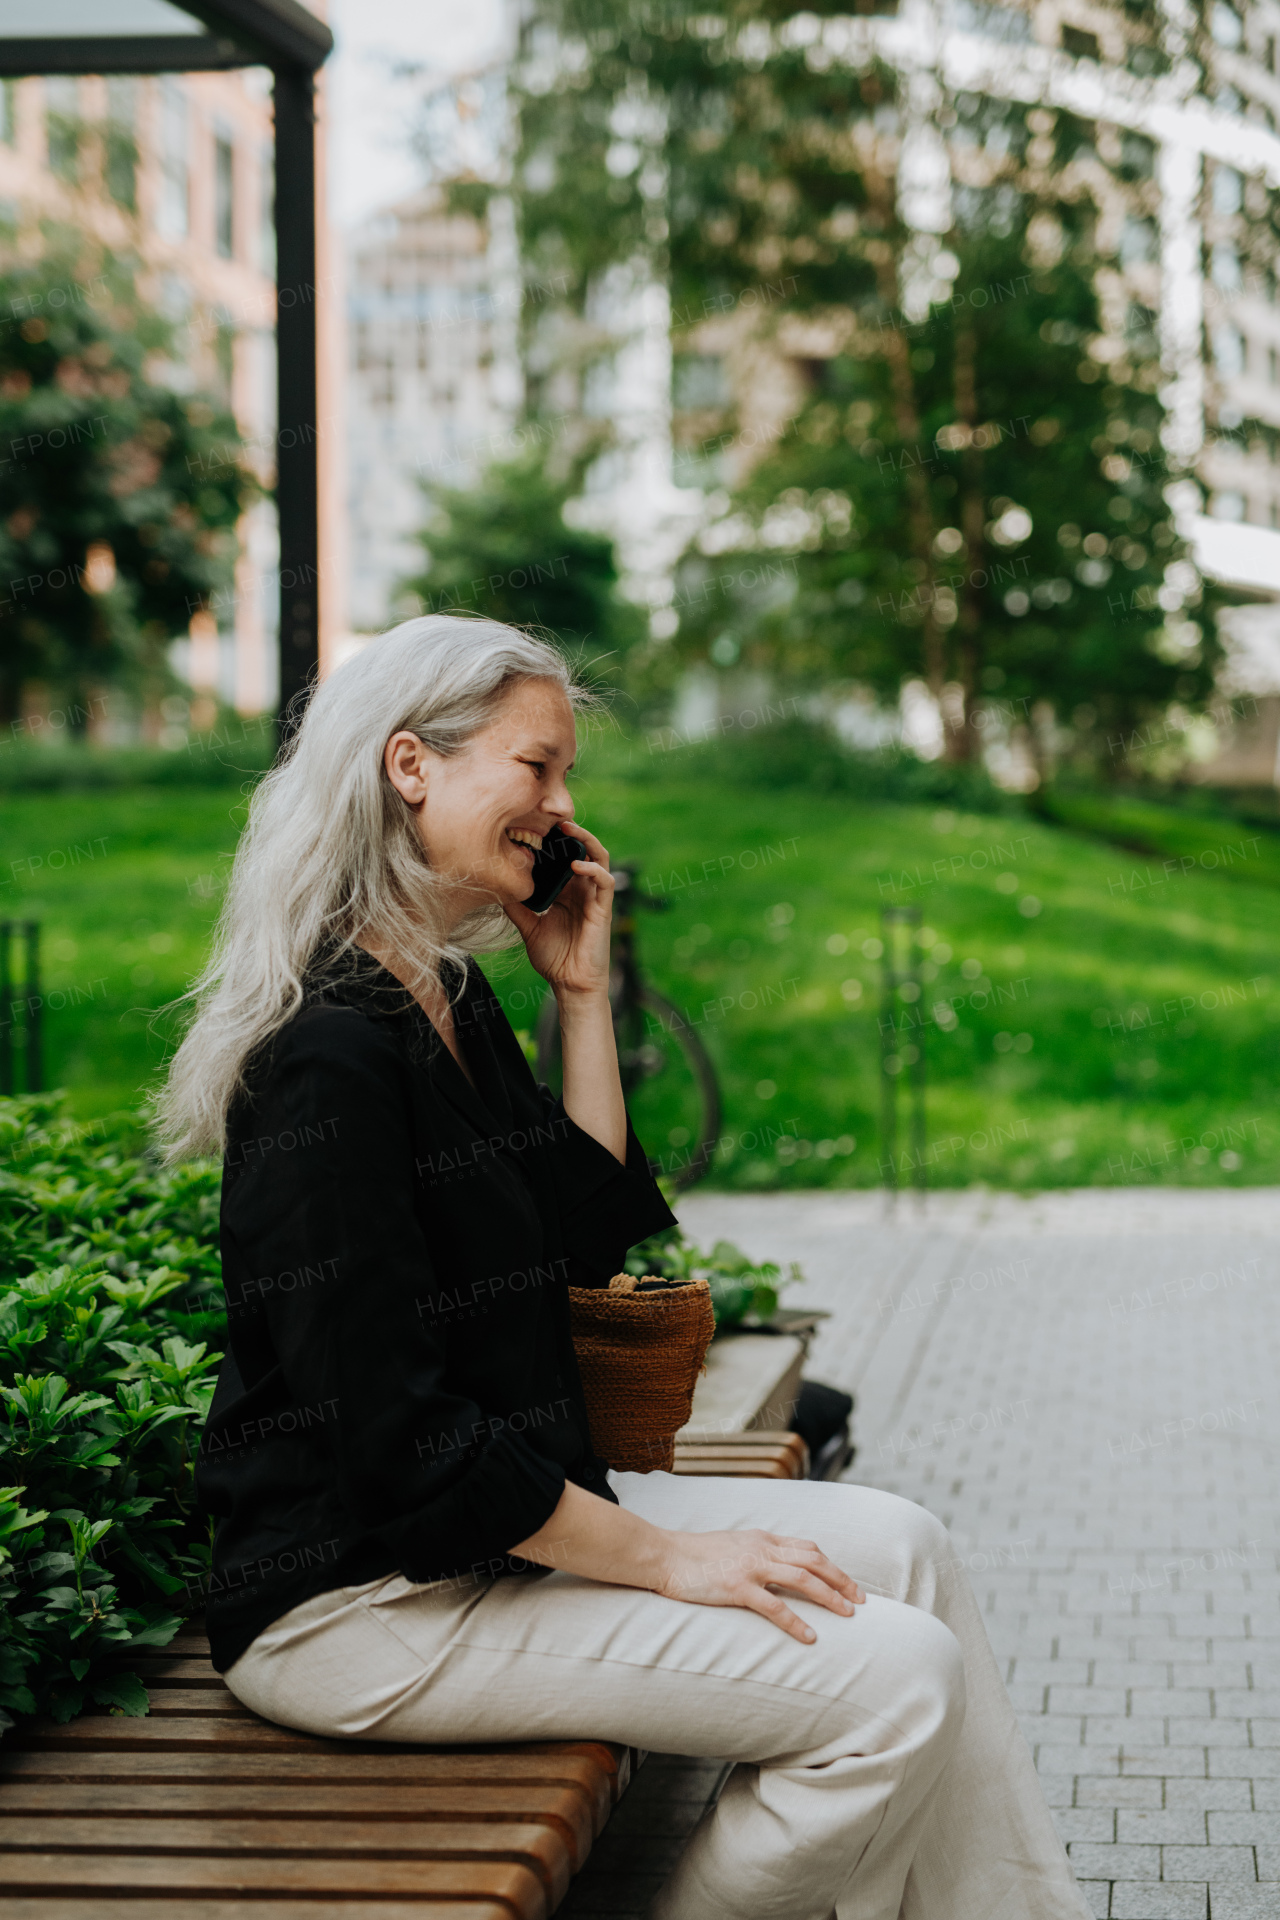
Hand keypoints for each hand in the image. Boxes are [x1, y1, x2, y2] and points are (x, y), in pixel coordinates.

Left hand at [503, 821, 613, 997]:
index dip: (554, 842)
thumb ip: (517, 906)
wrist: (570, 984)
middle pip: (582, 851)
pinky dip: (593, 869)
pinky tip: (577, 866)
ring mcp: (594, 898)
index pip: (564, 858)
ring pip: (599, 858)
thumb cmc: (553, 958)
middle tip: (552, 821)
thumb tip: (496, 887)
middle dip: (571, 833)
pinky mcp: (603, 909)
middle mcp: (582, 890)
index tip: (535, 828)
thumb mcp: (528, 927)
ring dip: (586, 841)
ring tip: (568, 831)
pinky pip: (605, 881)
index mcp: (566, 892)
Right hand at [654, 1527, 865, 1643]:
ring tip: (848, 1614)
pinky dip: (796, 1621)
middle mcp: (761, 1548)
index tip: (849, 1583)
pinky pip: (774, 1606)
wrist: (664, 1555)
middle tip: (862, 1600)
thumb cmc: (694, 1554)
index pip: (807, 1548)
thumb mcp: (732, 1545)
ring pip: (802, 1579)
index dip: (832, 1565)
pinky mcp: (736, 1586)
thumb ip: (756, 1553)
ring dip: (829, 1596)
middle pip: (813, 1560)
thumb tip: (776, 1569)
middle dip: (841, 1579)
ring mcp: (750, 1567)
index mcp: (762, 1539)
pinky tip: (810, 1636)